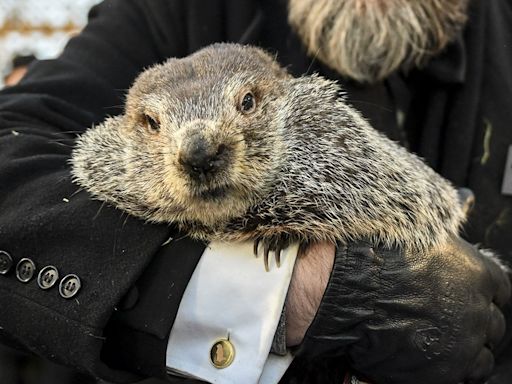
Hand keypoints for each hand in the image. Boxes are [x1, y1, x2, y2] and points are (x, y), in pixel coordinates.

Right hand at [295, 236, 510, 383]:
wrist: (346, 288)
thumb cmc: (375, 257)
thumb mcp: (418, 235)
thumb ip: (445, 246)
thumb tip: (451, 236)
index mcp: (477, 274)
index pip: (501, 289)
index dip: (484, 294)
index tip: (471, 298)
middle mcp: (477, 309)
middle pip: (492, 323)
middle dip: (473, 322)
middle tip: (449, 321)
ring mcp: (462, 343)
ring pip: (481, 355)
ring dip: (467, 350)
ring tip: (441, 344)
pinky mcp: (442, 371)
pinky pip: (461, 377)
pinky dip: (450, 370)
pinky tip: (431, 358)